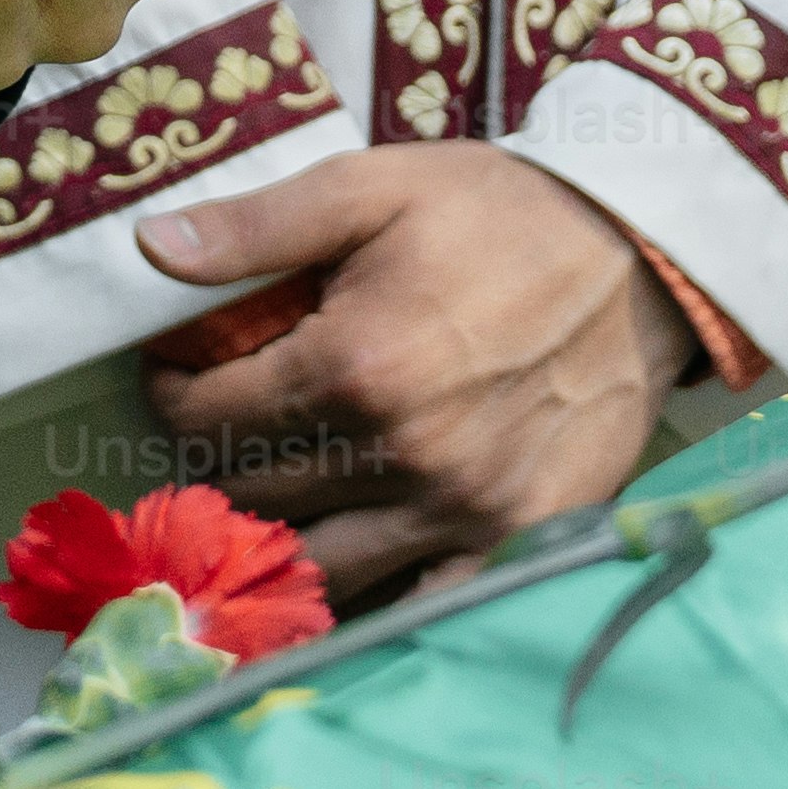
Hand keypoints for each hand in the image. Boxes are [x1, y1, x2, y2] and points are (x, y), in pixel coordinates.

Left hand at [133, 143, 694, 598]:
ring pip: (321, 564)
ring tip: (274, 485)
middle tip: (224, 424)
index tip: (175, 374)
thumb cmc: (495, 213)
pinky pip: (420, 601)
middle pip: (257, 495)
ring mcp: (463, 509)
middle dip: (219, 459)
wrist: (638, 255)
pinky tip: (345, 560)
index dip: (174, 394)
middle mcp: (402, 454)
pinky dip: (372, 596)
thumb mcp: (368, 186)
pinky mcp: (517, 538)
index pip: (211, 417)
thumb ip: (254, 227)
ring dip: (281, 533)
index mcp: (353, 365)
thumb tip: (149, 248)